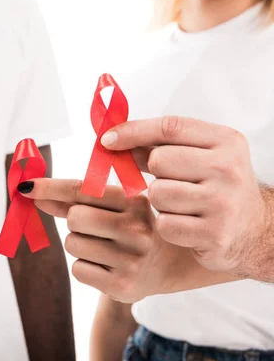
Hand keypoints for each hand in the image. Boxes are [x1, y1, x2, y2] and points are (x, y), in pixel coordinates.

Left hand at [19, 178, 183, 302]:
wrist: (168, 264)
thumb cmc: (132, 227)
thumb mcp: (115, 206)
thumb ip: (75, 200)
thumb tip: (34, 193)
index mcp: (135, 201)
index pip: (82, 190)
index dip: (50, 188)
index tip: (26, 187)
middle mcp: (137, 229)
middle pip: (74, 218)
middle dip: (74, 222)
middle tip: (93, 228)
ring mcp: (131, 259)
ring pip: (72, 244)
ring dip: (78, 245)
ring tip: (103, 247)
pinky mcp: (122, 286)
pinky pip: (78, 270)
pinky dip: (84, 267)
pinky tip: (105, 266)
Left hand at [101, 116, 268, 275]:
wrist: (253, 232)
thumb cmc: (217, 189)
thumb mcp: (200, 158)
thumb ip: (160, 147)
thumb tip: (114, 140)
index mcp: (226, 142)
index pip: (170, 127)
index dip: (133, 131)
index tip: (107, 139)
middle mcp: (228, 169)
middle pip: (159, 161)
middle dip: (155, 174)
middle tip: (172, 183)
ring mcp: (223, 202)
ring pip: (158, 193)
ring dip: (160, 202)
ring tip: (181, 206)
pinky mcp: (214, 234)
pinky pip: (164, 224)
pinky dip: (168, 226)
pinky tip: (185, 225)